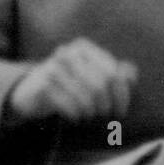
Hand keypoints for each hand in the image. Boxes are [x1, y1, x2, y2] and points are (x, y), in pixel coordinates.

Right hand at [8, 39, 137, 122]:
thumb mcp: (92, 75)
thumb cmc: (70, 83)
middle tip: (104, 116)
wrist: (32, 91)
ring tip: (88, 115)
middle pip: (101, 85)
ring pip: (87, 97)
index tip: (121, 112)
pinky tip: (75, 117)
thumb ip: (116, 73)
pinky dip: (77, 115)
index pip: (113, 73)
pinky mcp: (44, 85)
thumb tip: (132, 76)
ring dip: (91, 112)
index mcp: (85, 47)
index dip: (122, 95)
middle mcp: (69, 52)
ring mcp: (54, 67)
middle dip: (106, 105)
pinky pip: (71, 106)